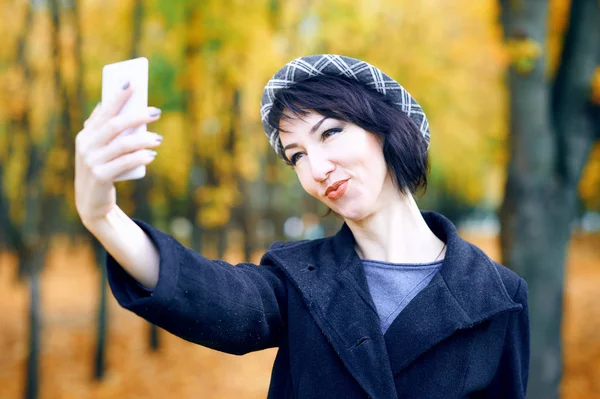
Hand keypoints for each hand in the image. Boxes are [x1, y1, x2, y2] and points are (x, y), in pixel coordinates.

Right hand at [74, 83, 161, 226]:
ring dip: (143, 139)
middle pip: (115, 125)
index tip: (132, 83)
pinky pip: (124, 164)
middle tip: (156, 112)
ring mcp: (91, 162)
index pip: (103, 111)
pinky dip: (139, 158)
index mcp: (85, 135)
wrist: (91, 203)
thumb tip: (109, 103)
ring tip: (159, 139)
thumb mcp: (97, 149)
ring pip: (122, 144)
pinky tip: (151, 155)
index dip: (117, 96)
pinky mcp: (100, 177)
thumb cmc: (101, 170)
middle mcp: (86, 146)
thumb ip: (102, 129)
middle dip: (136, 116)